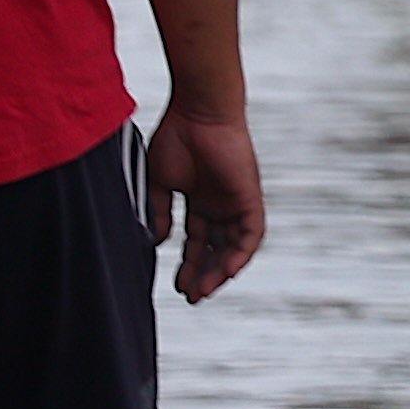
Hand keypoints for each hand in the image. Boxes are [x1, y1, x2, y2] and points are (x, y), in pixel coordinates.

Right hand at [146, 110, 265, 303]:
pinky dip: (242, 253)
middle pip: (217, 249)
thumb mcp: (160, 182)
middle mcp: (221, 204)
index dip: (189, 265)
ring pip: (235, 246)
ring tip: (204, 291)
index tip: (178, 286)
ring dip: (221, 270)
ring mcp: (237, 202)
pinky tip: (228, 272)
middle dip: (204, 274)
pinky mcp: (250, 197)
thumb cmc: (177, 137)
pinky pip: (252, 233)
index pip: (199, 242)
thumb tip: (157, 242)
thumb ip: (160, 212)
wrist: (198, 112)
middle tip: (191, 296)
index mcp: (201, 200)